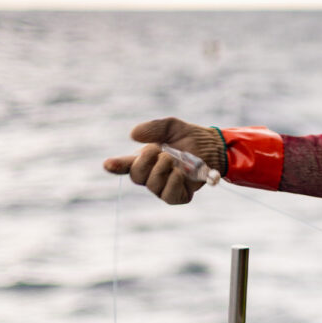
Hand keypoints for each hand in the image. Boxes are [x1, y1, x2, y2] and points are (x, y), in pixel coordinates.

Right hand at [103, 118, 225, 204]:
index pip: (124, 165)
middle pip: (137, 176)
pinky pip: (169, 196)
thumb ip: (153, 128)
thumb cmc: (188, 137)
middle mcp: (150, 175)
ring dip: (161, 170)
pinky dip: (172, 184)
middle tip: (159, 150)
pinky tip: (179, 173)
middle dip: (145, 163)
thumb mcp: (171, 126)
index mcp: (144, 158)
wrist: (212, 147)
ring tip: (172, 159)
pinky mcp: (178, 195)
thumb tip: (133, 135)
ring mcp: (163, 186)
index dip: (115, 166)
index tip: (109, 164)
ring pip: (152, 186)